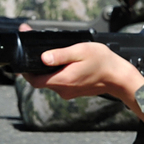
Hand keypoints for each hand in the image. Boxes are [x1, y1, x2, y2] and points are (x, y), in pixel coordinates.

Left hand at [24, 41, 143, 118]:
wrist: (119, 77)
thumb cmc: (103, 62)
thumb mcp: (81, 51)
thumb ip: (61, 54)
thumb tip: (43, 57)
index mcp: (62, 79)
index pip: (33, 80)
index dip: (25, 71)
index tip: (24, 59)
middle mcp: (63, 89)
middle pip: (41, 80)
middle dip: (37, 67)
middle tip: (40, 52)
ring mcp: (69, 92)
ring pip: (50, 81)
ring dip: (49, 70)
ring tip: (58, 57)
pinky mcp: (74, 92)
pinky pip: (60, 83)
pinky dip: (59, 74)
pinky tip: (68, 64)